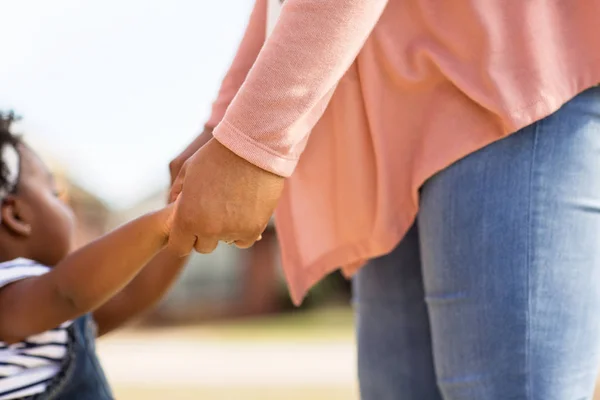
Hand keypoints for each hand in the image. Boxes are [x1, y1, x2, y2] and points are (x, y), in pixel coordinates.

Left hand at [168, 139, 284, 254]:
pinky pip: (243, 241)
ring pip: (225, 242)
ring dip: (226, 230)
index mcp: (187, 217)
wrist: (252, 147)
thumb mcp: (188, 170)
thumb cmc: (217, 155)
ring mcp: (232, 231)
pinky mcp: (254, 229)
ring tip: (231, 204)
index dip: (183, 238)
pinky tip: (243, 212)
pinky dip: (242, 231)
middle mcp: (208, 229)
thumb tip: (175, 205)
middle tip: (214, 212)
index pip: (178, 247)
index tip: (190, 229)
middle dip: (205, 233)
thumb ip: (178, 192)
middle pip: (203, 246)